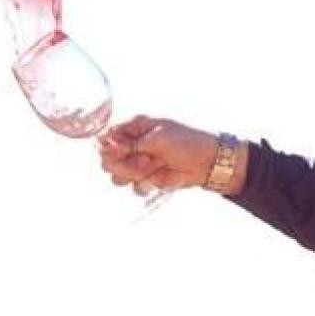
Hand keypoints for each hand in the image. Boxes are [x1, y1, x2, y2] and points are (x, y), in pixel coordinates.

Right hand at [97, 115, 224, 196]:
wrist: (210, 162)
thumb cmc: (188, 142)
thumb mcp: (158, 139)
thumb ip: (130, 145)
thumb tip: (104, 149)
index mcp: (136, 127)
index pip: (107, 138)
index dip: (109, 148)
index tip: (120, 153)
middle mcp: (134, 145)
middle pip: (108, 161)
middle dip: (123, 165)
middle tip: (146, 162)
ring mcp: (140, 163)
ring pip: (118, 177)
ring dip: (134, 176)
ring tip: (154, 168)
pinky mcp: (148, 179)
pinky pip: (134, 188)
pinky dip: (145, 186)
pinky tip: (160, 178)